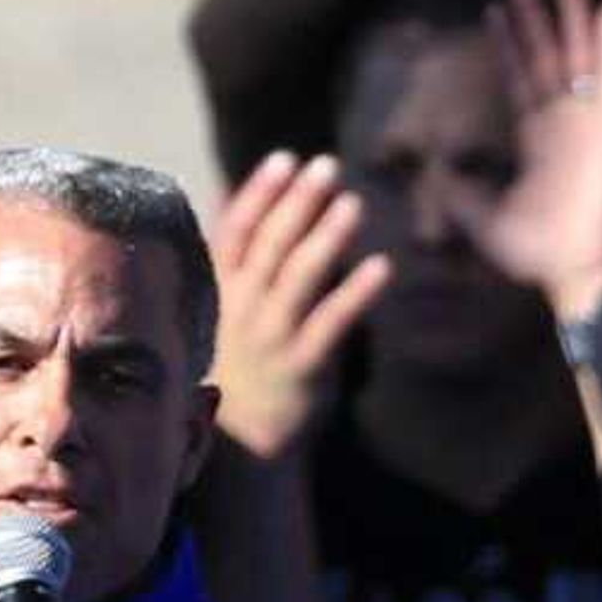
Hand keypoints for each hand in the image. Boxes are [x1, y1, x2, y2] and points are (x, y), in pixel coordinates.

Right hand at [204, 153, 387, 461]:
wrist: (241, 443)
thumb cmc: (238, 363)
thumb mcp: (222, 309)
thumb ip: (232, 258)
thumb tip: (232, 198)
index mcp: (220, 291)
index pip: (236, 232)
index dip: (260, 193)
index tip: (285, 158)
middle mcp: (241, 308)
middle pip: (270, 246)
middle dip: (297, 202)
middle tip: (327, 165)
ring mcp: (270, 336)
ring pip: (298, 279)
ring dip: (326, 238)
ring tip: (354, 203)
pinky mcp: (301, 365)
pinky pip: (331, 323)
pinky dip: (356, 293)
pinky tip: (381, 266)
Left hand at [466, 0, 601, 315]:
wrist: (577, 269)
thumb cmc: (536, 251)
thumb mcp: (484, 219)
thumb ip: (462, 194)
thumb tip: (437, 174)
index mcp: (534, 139)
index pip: (518, 80)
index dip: (507, 46)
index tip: (493, 10)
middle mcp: (561, 121)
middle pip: (545, 56)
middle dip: (534, 18)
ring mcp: (588, 119)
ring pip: (577, 54)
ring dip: (572, 14)